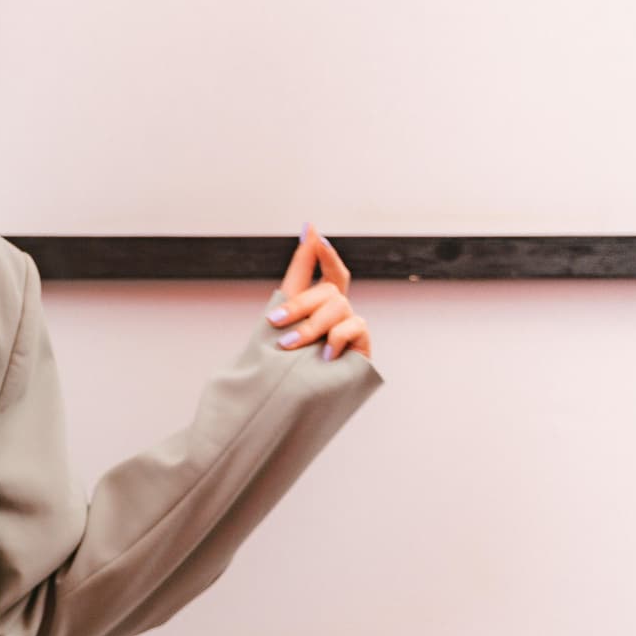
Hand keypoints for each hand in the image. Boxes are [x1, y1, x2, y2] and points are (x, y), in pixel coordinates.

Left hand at [268, 221, 372, 361]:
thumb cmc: (277, 367)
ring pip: (338, 306)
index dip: (319, 253)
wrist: (284, 406)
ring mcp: (350, 332)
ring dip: (311, 325)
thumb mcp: (279, 318)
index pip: (323, 272)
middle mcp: (336, 316)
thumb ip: (294, 277)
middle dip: (299, 304)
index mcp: (315, 308)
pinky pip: (354, 326)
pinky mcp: (362, 350)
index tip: (311, 229)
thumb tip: (306, 229)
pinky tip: (324, 356)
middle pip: (327, 290)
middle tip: (274, 321)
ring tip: (290, 346)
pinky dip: (336, 338)